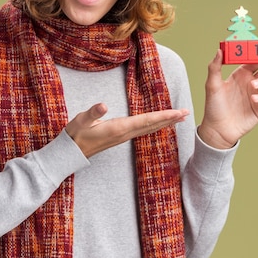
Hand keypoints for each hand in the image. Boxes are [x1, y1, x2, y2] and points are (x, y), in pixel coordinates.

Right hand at [65, 103, 189, 157]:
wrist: (71, 152)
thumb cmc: (75, 134)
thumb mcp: (81, 121)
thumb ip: (92, 113)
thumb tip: (103, 105)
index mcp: (118, 128)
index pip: (145, 121)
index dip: (162, 116)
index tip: (177, 112)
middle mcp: (124, 133)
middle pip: (152, 125)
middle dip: (170, 119)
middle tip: (187, 112)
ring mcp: (124, 136)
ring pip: (149, 129)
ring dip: (165, 122)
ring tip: (179, 117)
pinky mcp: (121, 136)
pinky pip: (143, 130)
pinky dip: (155, 125)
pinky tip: (160, 123)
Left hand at [198, 49, 257, 148]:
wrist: (217, 129)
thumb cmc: (214, 106)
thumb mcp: (212, 85)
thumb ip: (215, 67)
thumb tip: (219, 50)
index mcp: (241, 74)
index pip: (254, 60)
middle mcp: (251, 83)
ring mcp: (257, 95)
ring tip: (253, 85)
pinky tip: (253, 99)